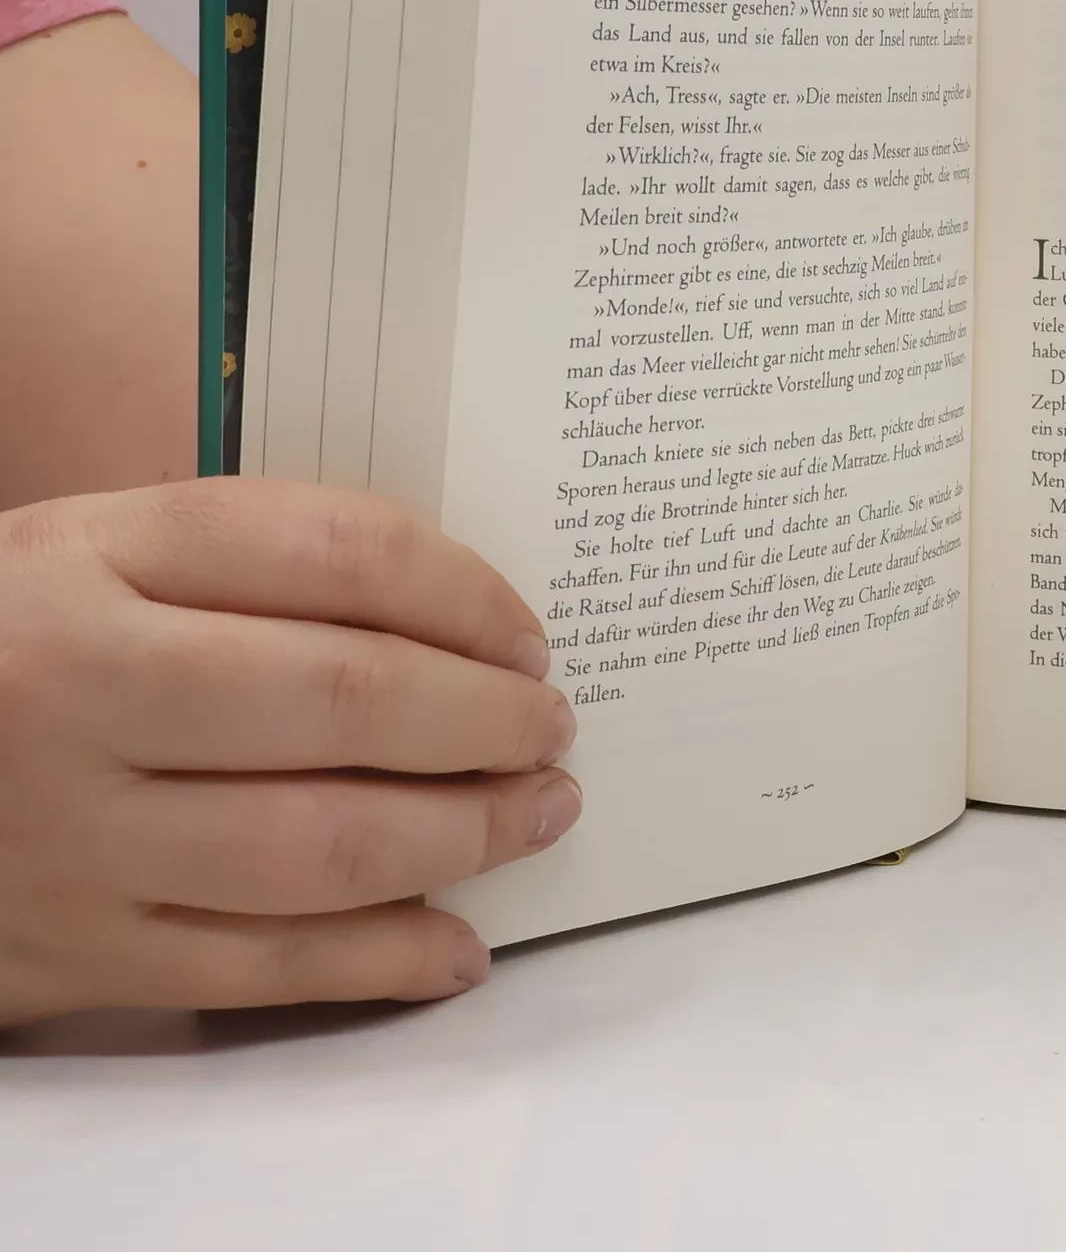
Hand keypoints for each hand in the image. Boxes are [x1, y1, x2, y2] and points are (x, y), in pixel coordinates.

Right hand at [0, 479, 579, 1024]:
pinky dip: (381, 964)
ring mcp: (75, 836)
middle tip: (553, 728)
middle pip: (343, 700)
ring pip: (319, 847)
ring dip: (465, 836)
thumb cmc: (6, 643)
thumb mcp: (93, 552)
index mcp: (95, 562)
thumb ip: (250, 562)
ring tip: (541, 814)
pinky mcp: (71, 957)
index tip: (527, 635)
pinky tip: (460, 948)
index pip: (331, 553)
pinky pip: (258, 971)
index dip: (461, 593)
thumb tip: (455, 619)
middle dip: (484, 721)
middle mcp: (83, 690)